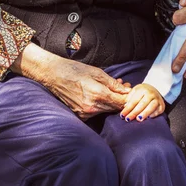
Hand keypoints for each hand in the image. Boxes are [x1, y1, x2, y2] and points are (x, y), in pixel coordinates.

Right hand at [11, 43, 129, 118]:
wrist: (53, 75)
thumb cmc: (74, 70)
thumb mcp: (96, 72)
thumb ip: (113, 83)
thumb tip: (127, 90)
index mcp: (97, 94)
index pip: (120, 102)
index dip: (128, 97)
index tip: (131, 91)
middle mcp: (91, 107)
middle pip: (114, 108)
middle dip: (121, 99)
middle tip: (124, 87)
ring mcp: (85, 113)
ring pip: (105, 110)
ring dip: (111, 102)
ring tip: (111, 89)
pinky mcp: (80, 115)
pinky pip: (95, 112)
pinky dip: (100, 105)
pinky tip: (100, 95)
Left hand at [120, 83, 164, 121]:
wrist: (154, 89)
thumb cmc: (141, 92)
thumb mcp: (134, 91)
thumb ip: (129, 98)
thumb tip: (125, 106)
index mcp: (142, 89)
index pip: (134, 100)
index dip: (128, 108)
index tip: (122, 115)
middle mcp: (151, 94)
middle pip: (142, 104)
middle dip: (134, 112)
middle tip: (128, 119)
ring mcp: (157, 99)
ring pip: (151, 107)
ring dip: (144, 114)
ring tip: (138, 119)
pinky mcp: (162, 105)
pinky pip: (157, 111)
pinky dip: (153, 115)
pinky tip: (147, 118)